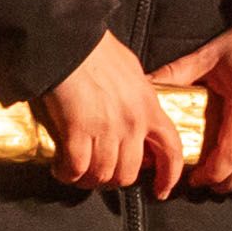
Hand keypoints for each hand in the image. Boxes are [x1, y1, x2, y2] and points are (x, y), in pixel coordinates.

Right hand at [45, 28, 181, 190]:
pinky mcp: (79, 133)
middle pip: (128, 172)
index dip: (168, 174)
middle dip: (113, 179)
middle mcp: (132, 123)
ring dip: (88, 178)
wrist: (70, 41)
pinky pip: (76, 169)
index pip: (170, 148)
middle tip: (98, 173)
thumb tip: (135, 111)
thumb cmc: (97, 51)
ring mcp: (107, 130)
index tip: (162, 189)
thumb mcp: (132, 72)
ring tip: (76, 171)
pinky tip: (60, 168)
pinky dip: (67, 174)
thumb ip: (138, 97)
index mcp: (149, 106)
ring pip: (102, 175)